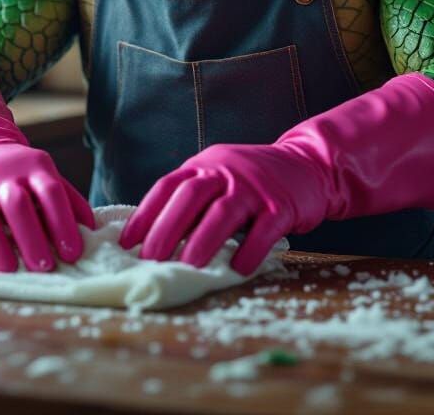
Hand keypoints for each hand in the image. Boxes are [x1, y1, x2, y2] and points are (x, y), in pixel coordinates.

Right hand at [0, 142, 94, 271]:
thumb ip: (69, 200)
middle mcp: (5, 178)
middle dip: (31, 237)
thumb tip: (93, 230)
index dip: (63, 222)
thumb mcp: (47, 175)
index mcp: (34, 169)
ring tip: (10, 271)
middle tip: (45, 267)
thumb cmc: (22, 174)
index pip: (51, 192)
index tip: (73, 252)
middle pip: (17, 204)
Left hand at [119, 142, 326, 274]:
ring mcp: (254, 187)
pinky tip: (238, 269)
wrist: (307, 165)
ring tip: (188, 268)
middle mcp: (226, 171)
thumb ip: (192, 200)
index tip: (126, 243)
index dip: (144, 214)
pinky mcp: (281, 205)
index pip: (167, 186)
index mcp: (205, 165)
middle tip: (151, 260)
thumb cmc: (252, 181)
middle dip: (167, 229)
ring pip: (223, 213)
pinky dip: (249, 250)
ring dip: (203, 242)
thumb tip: (154, 238)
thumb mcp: (218, 177)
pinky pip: (264, 230)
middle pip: (190, 196)